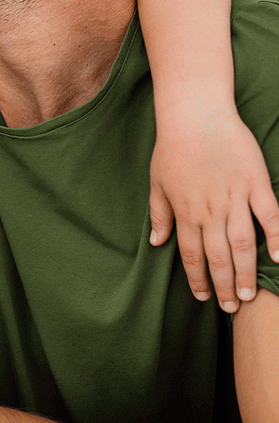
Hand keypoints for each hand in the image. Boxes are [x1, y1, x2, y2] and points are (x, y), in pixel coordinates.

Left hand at [149, 107, 278, 312]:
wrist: (195, 115)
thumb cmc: (172, 148)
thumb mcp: (157, 182)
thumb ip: (159, 214)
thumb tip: (156, 242)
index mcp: (185, 212)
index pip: (191, 255)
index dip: (198, 279)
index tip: (204, 297)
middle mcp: (211, 210)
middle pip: (219, 256)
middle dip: (224, 285)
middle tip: (230, 307)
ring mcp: (235, 198)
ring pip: (244, 244)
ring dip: (247, 272)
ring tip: (249, 296)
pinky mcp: (256, 183)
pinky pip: (271, 215)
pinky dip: (278, 237)